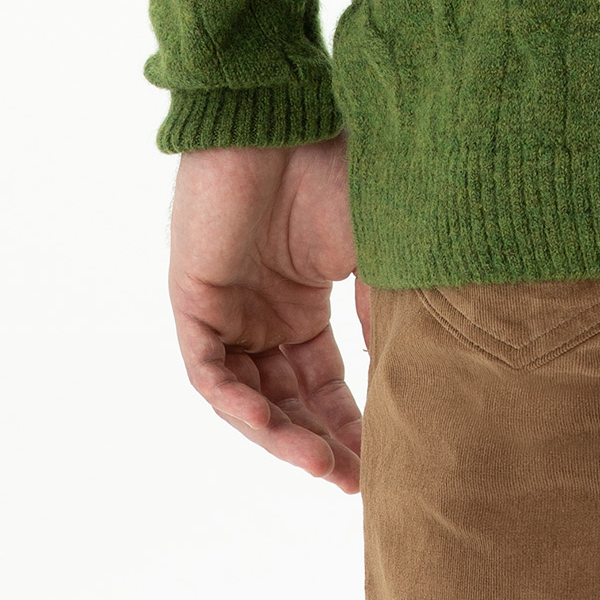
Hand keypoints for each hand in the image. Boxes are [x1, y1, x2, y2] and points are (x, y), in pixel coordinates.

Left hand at [169, 131, 364, 492]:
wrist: (280, 116)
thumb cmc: (331, 168)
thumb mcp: (373, 252)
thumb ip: (381, 315)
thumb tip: (405, 382)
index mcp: (301, 300)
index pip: (324, 382)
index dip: (350, 423)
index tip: (381, 462)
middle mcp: (261, 313)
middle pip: (289, 400)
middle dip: (322, 442)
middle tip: (356, 482)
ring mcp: (226, 310)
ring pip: (250, 398)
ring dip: (285, 436)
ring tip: (326, 467)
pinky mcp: (194, 303)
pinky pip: (212, 375)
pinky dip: (242, 406)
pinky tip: (277, 428)